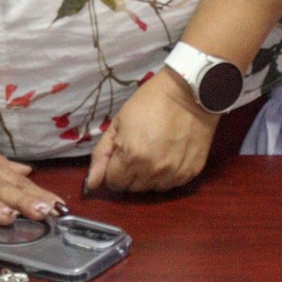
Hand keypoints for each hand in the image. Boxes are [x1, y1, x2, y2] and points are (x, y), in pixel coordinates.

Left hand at [85, 70, 215, 193]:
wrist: (189, 92)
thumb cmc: (149, 102)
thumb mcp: (119, 122)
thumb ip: (102, 154)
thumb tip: (91, 184)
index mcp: (131, 157)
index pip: (113, 183)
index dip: (114, 169)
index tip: (122, 155)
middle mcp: (152, 171)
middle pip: (132, 188)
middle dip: (130, 174)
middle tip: (139, 151)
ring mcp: (173, 174)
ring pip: (151, 189)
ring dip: (149, 176)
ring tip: (155, 153)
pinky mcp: (190, 174)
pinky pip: (171, 185)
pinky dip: (167, 175)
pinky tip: (170, 155)